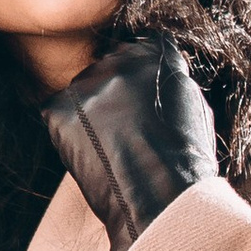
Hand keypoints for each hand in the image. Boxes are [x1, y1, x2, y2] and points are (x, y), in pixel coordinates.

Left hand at [44, 34, 218, 250]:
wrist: (160, 198)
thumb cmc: (184, 162)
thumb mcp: (193, 105)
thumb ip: (167, 81)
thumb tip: (149, 78)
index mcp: (156, 53)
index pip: (141, 51)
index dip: (141, 84)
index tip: (143, 108)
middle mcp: (119, 57)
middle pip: (108, 68)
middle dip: (114, 94)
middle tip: (124, 132)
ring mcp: (87, 82)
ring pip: (82, 90)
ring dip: (90, 112)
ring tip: (110, 147)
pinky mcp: (60, 107)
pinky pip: (57, 112)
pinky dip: (67, 132)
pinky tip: (91, 152)